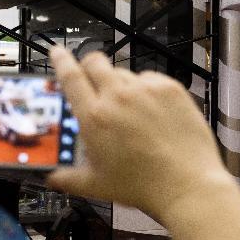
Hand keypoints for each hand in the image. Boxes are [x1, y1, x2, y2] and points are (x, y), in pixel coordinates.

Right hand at [47, 47, 235, 219]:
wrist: (187, 185)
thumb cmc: (142, 187)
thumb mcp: (96, 185)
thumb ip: (68, 178)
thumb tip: (52, 176)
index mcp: (94, 117)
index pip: (70, 77)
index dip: (62, 60)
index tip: (58, 52)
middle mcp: (118, 97)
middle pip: (96, 63)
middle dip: (90, 66)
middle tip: (94, 80)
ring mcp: (147, 90)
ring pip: (125, 73)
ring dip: (120, 83)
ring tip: (130, 108)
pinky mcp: (171, 89)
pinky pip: (151, 78)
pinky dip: (147, 88)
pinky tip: (152, 109)